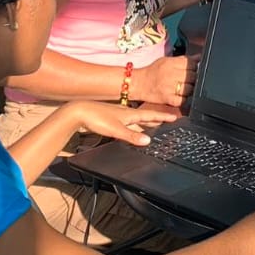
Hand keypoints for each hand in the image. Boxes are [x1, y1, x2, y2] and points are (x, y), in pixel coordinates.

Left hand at [65, 101, 179, 145]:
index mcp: (130, 114)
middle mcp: (126, 113)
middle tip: (169, 119)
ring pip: (137, 119)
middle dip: (158, 118)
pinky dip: (135, 126)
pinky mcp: (111, 120)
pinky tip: (133, 129)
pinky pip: (129, 123)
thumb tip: (148, 141)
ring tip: (155, 124)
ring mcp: (119, 116)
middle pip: (146, 116)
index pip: (151, 115)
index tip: (175, 116)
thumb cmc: (97, 118)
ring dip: (147, 122)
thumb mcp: (116, 130)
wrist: (79, 112)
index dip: (163, 116)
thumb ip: (132, 136)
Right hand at [133, 55, 195, 106]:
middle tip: (188, 81)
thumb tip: (199, 57)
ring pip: (190, 89)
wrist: (138, 83)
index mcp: (171, 63)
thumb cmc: (152, 72)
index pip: (192, 64)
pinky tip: (180, 96)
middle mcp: (171, 74)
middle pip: (193, 76)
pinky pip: (183, 100)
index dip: (195, 68)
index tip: (192, 71)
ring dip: (189, 90)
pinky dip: (184, 99)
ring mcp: (169, 87)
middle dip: (193, 79)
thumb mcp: (166, 61)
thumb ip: (183, 59)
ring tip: (184, 89)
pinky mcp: (167, 98)